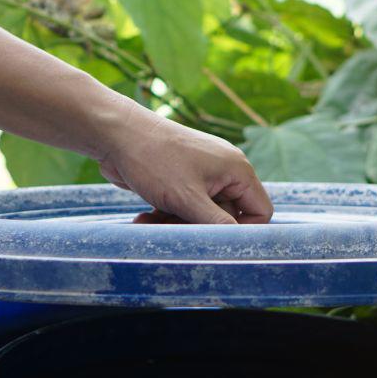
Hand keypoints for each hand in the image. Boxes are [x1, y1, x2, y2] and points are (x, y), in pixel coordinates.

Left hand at [97, 109, 273, 224]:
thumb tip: (239, 243)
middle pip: (226, 217)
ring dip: (176, 225)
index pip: (260, 211)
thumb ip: (218, 224)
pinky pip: (183, 208)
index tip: (214, 239)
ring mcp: (201, 174)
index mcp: (237, 170)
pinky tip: (144, 217)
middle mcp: (223, 171)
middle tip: (172, 230)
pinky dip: (166, 216)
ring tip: (151, 222)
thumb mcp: (188, 199)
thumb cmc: (154, 160)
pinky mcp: (181, 179)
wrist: (115, 135)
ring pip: (200, 216)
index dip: (242, 231)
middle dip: (199, 229)